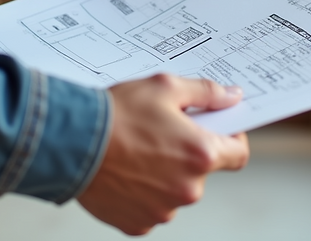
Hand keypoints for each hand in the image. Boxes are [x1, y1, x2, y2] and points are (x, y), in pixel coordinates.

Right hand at [77, 74, 249, 235]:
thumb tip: (231, 96)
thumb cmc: (117, 115)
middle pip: (201, 172)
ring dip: (163, 175)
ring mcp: (163, 210)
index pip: (238, 154)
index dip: (231, 139)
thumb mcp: (165, 87)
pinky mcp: (138, 223)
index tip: (217, 130)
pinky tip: (125, 172)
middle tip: (161, 133)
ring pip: (174, 190)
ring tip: (136, 151)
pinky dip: (141, 193)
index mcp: (201, 155)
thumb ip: (205, 93)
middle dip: (186, 154)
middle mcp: (188, 189)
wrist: (71, 142)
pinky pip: (149, 207)